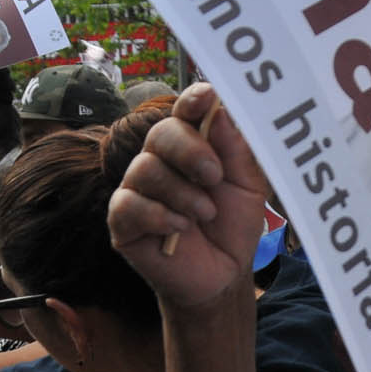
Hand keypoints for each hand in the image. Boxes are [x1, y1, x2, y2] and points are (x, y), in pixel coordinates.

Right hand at [108, 83, 271, 310]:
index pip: (184, 112)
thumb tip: (221, 110)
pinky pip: (129, 205)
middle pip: (160, 133)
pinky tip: (180, 229)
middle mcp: (159, 161)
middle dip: (190, 151)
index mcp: (191, 146)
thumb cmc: (232, 226)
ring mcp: (137, 189)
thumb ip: (237, 150)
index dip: (192, 100)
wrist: (223, 275)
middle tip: (214, 176)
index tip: (207, 96)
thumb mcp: (248, 186)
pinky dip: (160, 216)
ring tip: (205, 214)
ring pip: (145, 169)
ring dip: (182, 193)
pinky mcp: (122, 220)